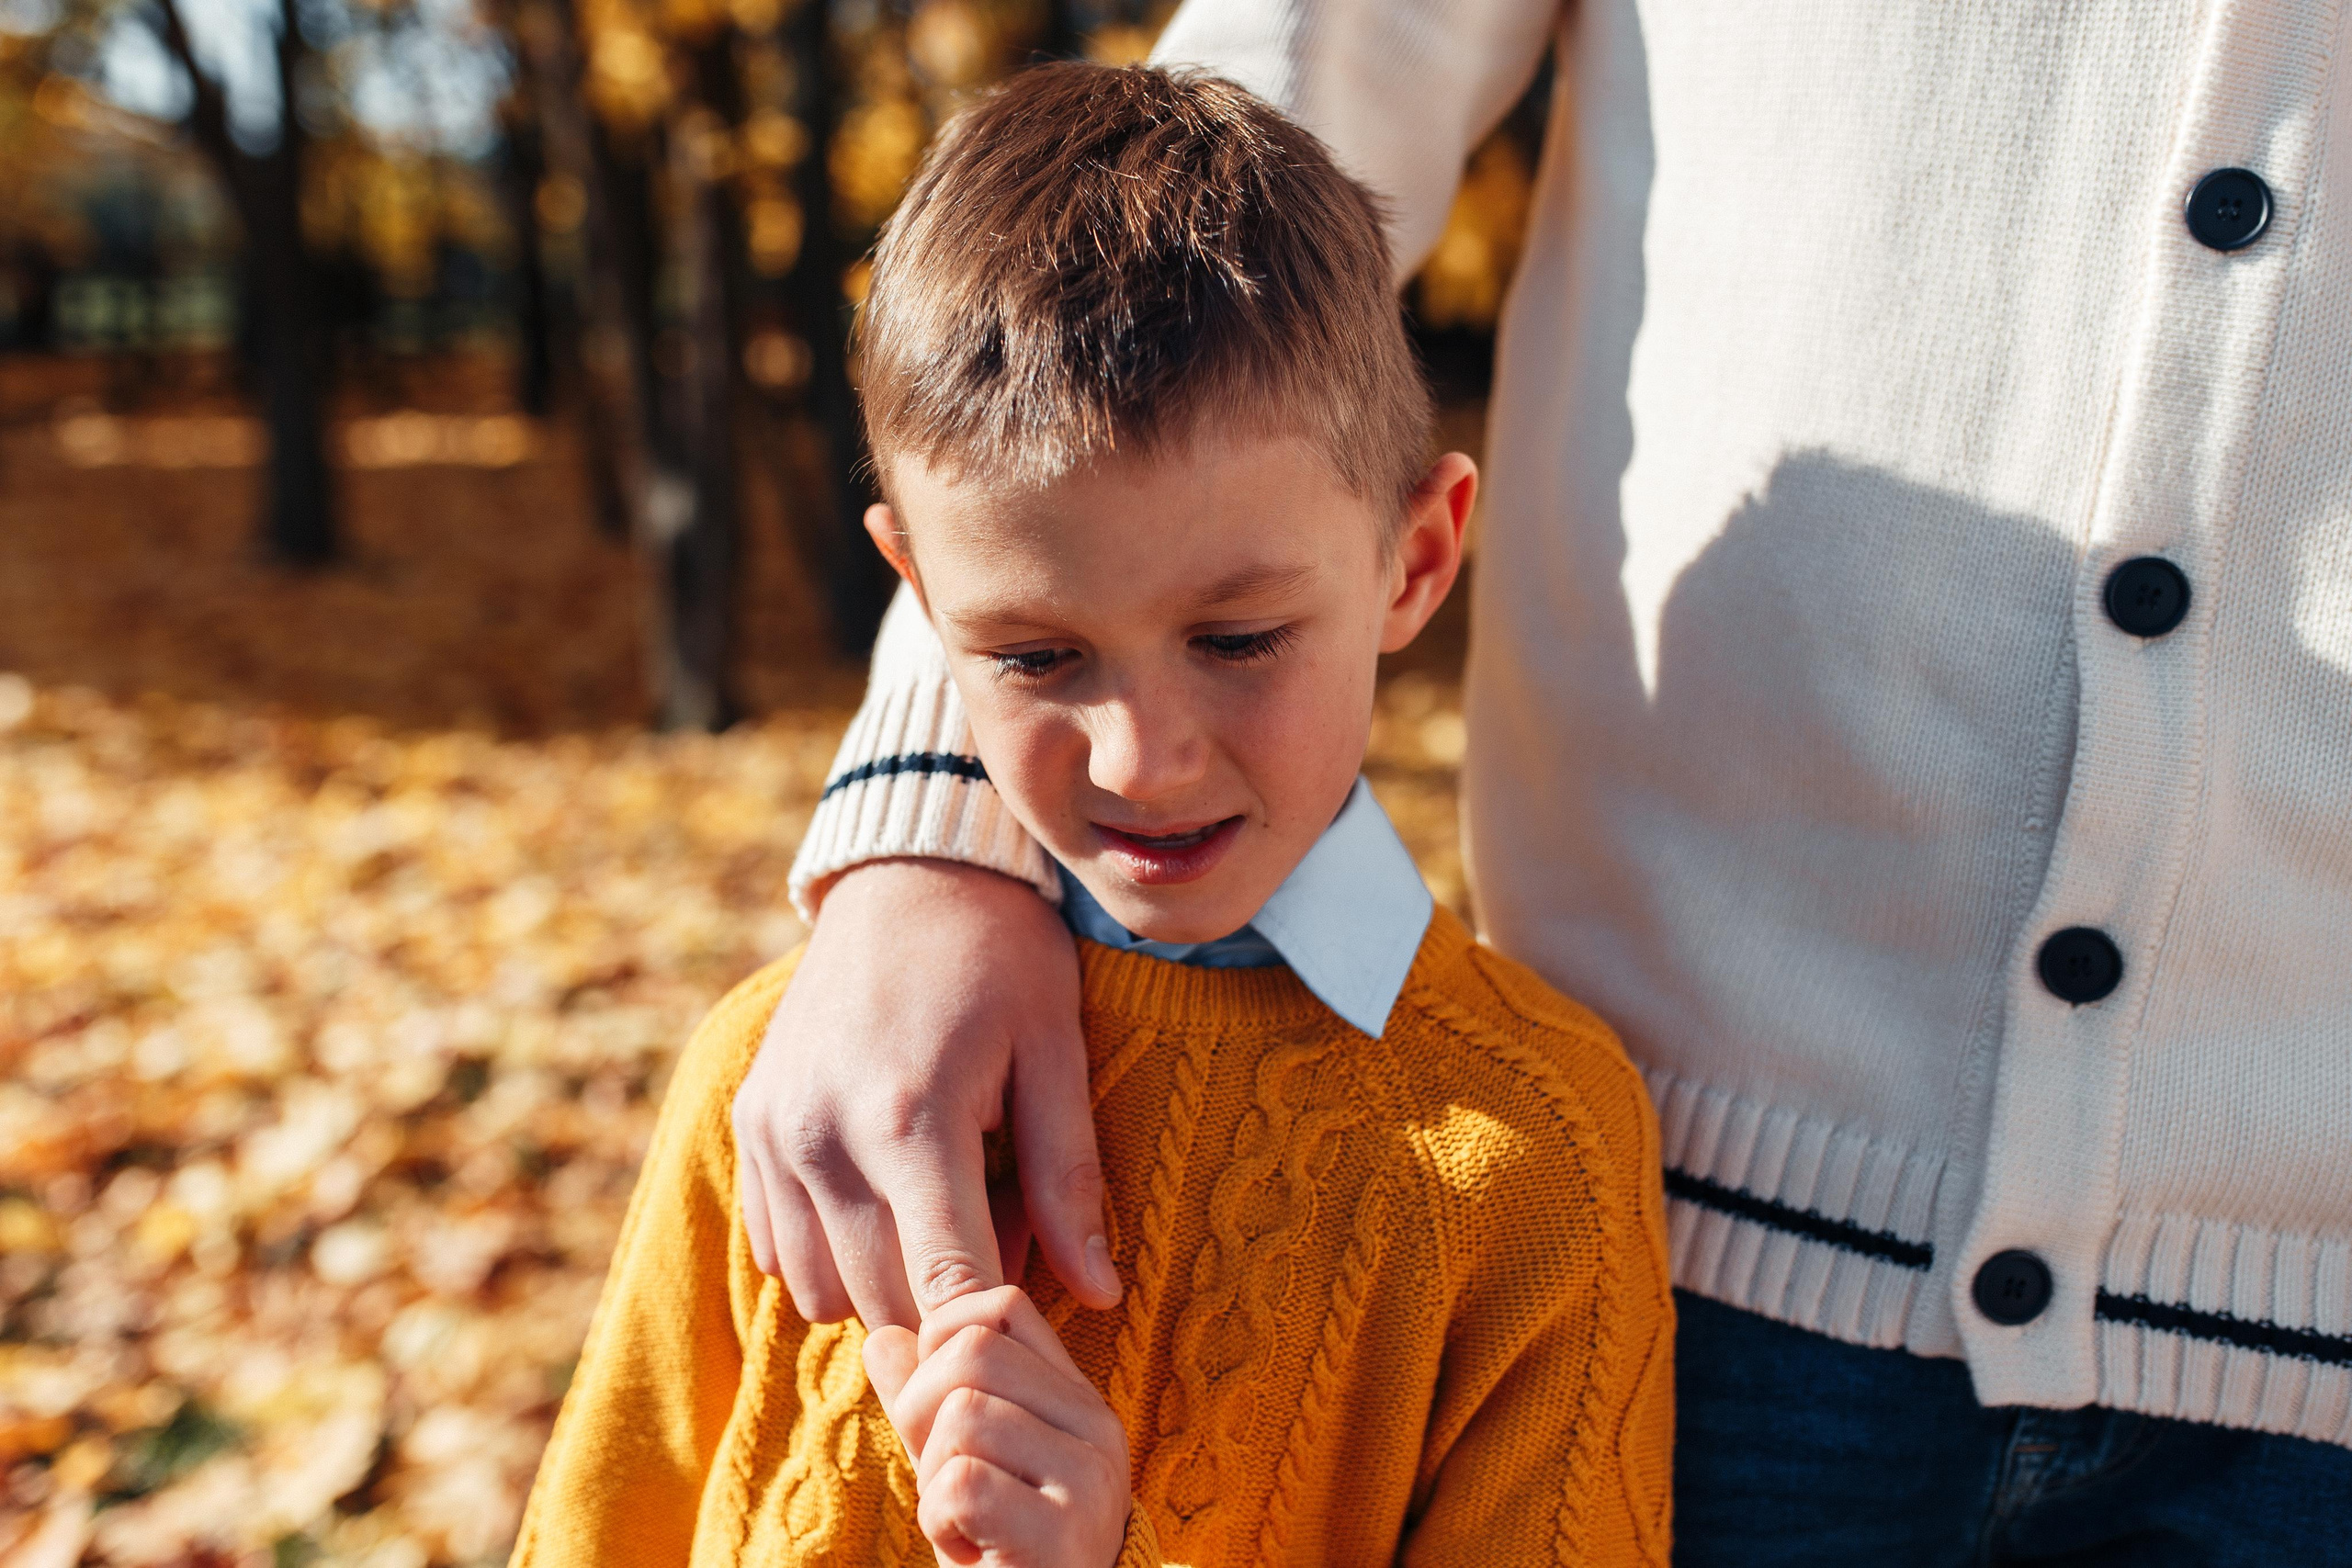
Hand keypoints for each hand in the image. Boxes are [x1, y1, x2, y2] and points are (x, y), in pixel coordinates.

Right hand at [733, 858, 1119, 1328]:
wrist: (908, 874)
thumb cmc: (1001, 957)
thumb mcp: (1056, 1051)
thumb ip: (1069, 1179)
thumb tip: (1101, 1295)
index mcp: (910, 1120)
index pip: (945, 1285)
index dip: (993, 1326)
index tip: (1032, 1322)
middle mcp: (822, 1136)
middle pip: (883, 1303)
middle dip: (950, 1299)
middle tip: (1003, 1225)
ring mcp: (773, 1133)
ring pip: (822, 1292)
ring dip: (887, 1283)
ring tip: (943, 1206)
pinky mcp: (748, 1125)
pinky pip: (779, 1251)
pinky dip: (834, 1253)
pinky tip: (886, 1192)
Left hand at [864, 1286, 1131, 1567]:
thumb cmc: (999, 1557)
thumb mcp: (956, 1469)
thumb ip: (926, 1405)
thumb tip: (880, 1336)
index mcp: (1075, 1402)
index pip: (1003, 1308)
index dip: (940, 1340)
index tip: (934, 1410)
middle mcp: (1096, 1428)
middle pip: (973, 1350)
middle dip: (921, 1411)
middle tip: (942, 1479)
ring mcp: (1088, 1480)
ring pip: (964, 1413)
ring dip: (933, 1478)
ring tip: (965, 1524)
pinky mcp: (1063, 1533)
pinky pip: (962, 1482)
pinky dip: (941, 1521)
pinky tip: (972, 1553)